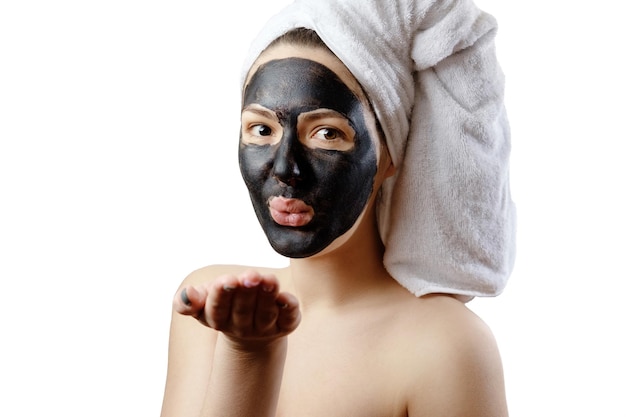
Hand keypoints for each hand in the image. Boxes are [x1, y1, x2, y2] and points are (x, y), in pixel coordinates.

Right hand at [174, 270, 300, 345]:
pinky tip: (286, 297)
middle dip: (246, 292)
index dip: (222, 295)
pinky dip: (288, 309)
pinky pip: (288, 318)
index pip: (217, 309)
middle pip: (243, 310)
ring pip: (265, 313)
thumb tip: (187, 293)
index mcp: (217, 319)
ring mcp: (265, 328)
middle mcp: (241, 327)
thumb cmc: (223, 304)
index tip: (227, 280)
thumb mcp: (202, 301)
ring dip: (267, 296)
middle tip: (250, 275)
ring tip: (269, 279)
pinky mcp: (286, 325)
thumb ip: (187, 301)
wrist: (250, 328)